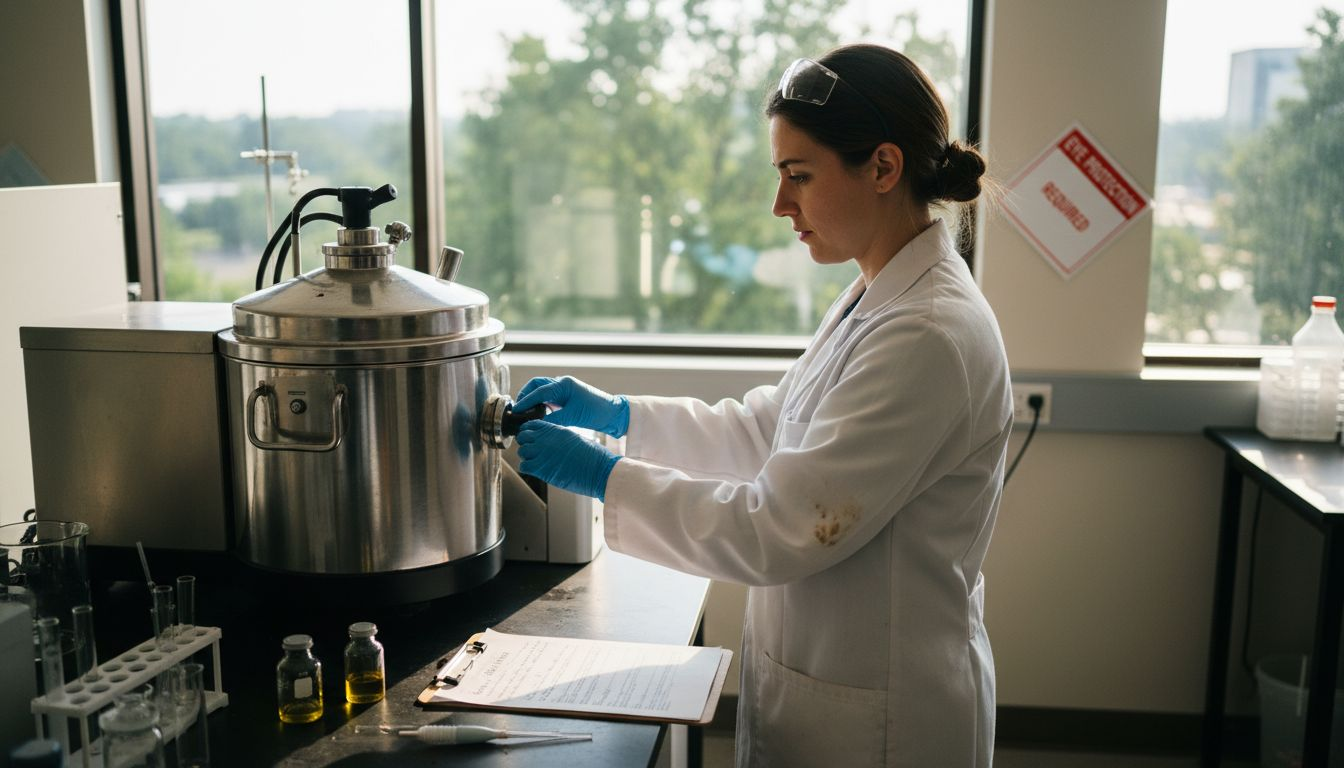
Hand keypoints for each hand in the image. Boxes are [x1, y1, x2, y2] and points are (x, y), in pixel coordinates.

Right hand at [513, 376, 629, 436]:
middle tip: (518, 410)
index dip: (525, 401)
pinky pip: (548, 396)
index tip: (515, 411)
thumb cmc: (595, 412)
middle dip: (526, 395)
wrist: (612, 413)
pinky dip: (539, 402)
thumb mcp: (572, 417)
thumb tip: (535, 424)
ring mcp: (564, 389)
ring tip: (525, 412)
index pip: (539, 391)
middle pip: (536, 385)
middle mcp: (562, 383)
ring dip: (532, 398)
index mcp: (564, 384)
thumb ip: (552, 420)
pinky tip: (536, 413)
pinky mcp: (566, 396)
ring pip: (541, 389)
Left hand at [515, 421, 620, 500]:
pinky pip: (524, 466)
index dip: (528, 431)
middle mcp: (546, 439)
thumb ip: (560, 438)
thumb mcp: (575, 439)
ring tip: (536, 462)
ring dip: (526, 457)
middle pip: (523, 437)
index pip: (532, 424)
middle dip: (525, 443)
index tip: (530, 438)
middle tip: (532, 451)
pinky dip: (527, 469)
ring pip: (521, 452)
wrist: (599, 470)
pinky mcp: (541, 469)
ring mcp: (542, 453)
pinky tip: (537, 471)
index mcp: (556, 430)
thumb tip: (552, 442)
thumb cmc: (593, 457)